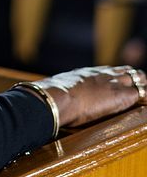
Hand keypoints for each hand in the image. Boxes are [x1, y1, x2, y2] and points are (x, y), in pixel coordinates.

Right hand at [29, 66, 145, 128]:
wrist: (54, 99)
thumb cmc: (49, 98)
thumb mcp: (55, 89)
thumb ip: (58, 91)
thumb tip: (40, 96)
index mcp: (87, 73)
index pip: (110, 71)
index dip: (118, 78)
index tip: (120, 85)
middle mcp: (103, 74)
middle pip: (129, 72)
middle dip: (135, 81)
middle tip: (136, 92)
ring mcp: (114, 83)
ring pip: (140, 79)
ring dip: (142, 88)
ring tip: (142, 98)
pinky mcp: (123, 96)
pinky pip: (144, 94)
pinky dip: (145, 99)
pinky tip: (144, 105)